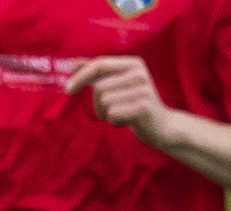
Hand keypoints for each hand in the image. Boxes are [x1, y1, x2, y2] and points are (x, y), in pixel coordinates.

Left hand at [63, 55, 177, 146]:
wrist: (163, 127)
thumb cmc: (136, 105)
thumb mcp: (119, 84)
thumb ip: (98, 74)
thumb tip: (73, 63)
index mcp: (133, 63)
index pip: (100, 65)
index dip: (81, 76)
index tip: (67, 89)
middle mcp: (139, 73)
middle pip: (99, 87)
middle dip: (96, 104)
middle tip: (105, 113)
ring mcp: (143, 90)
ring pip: (105, 102)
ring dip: (106, 114)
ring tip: (120, 116)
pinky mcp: (143, 108)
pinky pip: (113, 115)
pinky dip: (114, 122)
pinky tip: (127, 122)